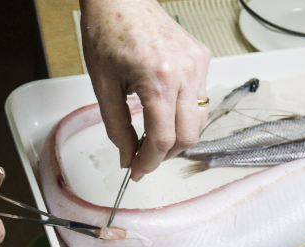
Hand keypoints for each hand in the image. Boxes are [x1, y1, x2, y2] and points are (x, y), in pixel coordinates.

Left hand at [80, 0, 210, 180]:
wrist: (121, 0)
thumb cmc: (107, 34)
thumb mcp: (103, 87)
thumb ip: (116, 127)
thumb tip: (126, 156)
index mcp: (157, 79)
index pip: (163, 139)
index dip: (149, 162)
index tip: (137, 170)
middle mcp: (185, 72)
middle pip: (188, 135)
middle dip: (166, 154)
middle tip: (144, 158)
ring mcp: (197, 64)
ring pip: (200, 119)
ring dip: (178, 135)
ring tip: (153, 137)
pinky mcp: (202, 58)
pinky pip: (200, 97)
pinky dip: (184, 112)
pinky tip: (164, 110)